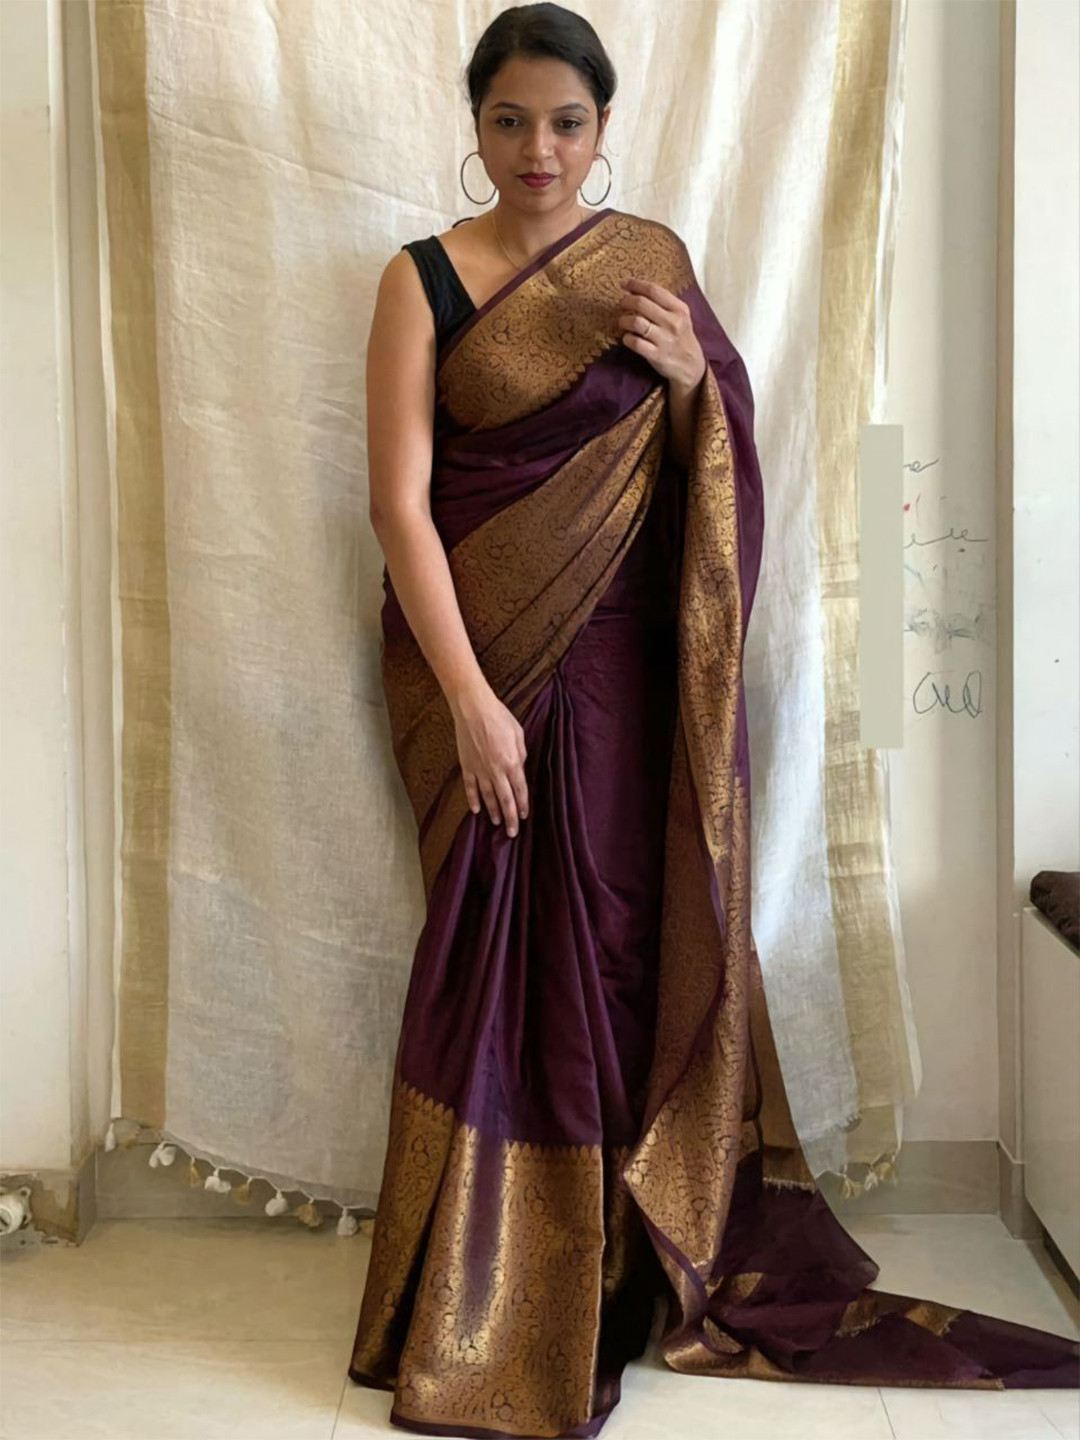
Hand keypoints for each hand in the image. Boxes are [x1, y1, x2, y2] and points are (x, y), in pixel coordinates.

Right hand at [450, 682, 528, 837]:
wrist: (473, 708)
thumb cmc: (499, 717)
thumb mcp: (519, 734)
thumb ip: (521, 754)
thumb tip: (520, 768)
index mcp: (512, 762)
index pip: (520, 790)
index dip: (523, 805)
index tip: (525, 816)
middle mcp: (496, 770)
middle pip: (505, 800)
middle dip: (510, 818)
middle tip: (513, 833)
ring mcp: (480, 770)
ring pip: (488, 797)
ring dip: (493, 812)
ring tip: (497, 823)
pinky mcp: (466, 766)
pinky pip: (470, 788)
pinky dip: (473, 800)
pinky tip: (476, 810)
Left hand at [617, 277, 706, 390]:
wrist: (691, 365)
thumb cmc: (681, 337)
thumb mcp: (680, 316)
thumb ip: (663, 303)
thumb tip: (636, 289)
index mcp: (679, 309)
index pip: (653, 290)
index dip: (636, 284)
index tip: (625, 283)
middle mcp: (673, 322)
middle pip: (641, 303)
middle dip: (626, 301)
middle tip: (622, 304)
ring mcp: (665, 339)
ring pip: (636, 322)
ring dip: (624, 320)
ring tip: (623, 322)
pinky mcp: (656, 355)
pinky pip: (635, 343)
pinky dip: (627, 338)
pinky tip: (628, 337)